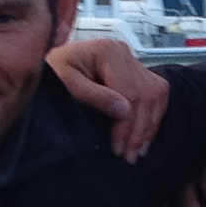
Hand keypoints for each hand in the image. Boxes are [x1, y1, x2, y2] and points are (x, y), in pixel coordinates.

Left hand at [46, 36, 171, 163]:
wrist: (49, 66)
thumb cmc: (52, 73)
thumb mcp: (64, 83)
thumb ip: (93, 95)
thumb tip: (124, 111)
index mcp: (107, 50)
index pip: (129, 91)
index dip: (126, 124)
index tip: (118, 149)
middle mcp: (123, 51)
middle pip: (146, 94)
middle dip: (139, 129)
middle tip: (129, 156)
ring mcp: (131, 60)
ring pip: (156, 94)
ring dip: (149, 125)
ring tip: (137, 151)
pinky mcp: (135, 71)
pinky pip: (156, 94)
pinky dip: (152, 116)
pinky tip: (143, 135)